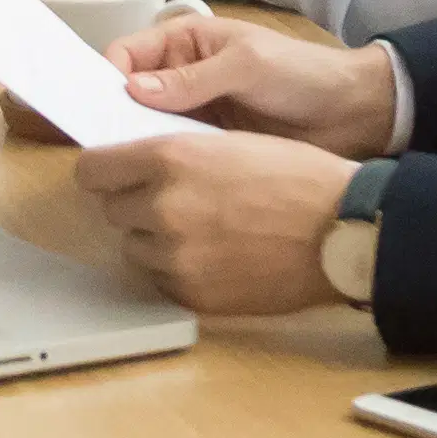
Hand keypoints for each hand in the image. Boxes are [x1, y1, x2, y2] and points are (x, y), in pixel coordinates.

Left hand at [73, 128, 361, 314]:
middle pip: (112, 210)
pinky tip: (217, 257)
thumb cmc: (298, 177)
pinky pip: (162, 280)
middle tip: (176, 202)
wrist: (344, 230)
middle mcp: (163, 207)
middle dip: (136, 205)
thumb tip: (132, 165)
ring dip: (156, 240)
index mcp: (169, 160)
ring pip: (135, 248)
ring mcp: (176, 256)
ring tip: (204, 231)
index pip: (92, 170)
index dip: (103, 172)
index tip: (112, 175)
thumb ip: (173, 155)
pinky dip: (179, 270)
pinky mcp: (193, 294)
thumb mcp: (227, 143)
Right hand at [103, 9, 399, 156]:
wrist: (355, 113)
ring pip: (146, 126)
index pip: (126, 55)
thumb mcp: (247, 66)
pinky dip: (161, 163)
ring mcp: (194, 112)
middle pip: (128, 93)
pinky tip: (153, 183)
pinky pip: (173, 151)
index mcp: (184, 42)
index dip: (107, 77)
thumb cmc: (300, 74)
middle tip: (100, 147)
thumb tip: (131, 90)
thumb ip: (192, 78)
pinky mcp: (209, 145)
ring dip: (136, 142)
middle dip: (113, 114)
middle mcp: (179, 75)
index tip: (97, 109)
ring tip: (123, 170)